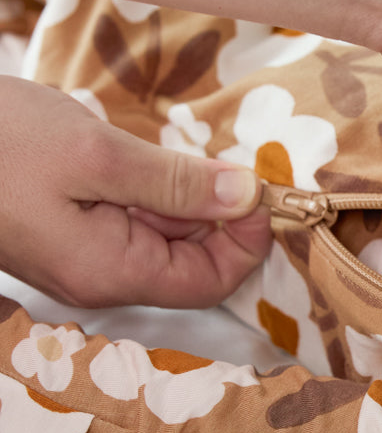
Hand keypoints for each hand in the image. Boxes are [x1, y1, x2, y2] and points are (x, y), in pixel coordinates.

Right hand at [0, 77, 271, 307]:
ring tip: (177, 152)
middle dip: (221, 213)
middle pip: (193, 260)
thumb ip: (177, 183)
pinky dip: (153, 190)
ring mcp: (82, 256)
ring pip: (164, 236)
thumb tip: (246, 195)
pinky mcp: (68, 230)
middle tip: (230, 158)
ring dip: (187, 197)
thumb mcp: (96, 154)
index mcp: (112, 272)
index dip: (248, 239)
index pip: (212, 280)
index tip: (262, 187)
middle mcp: (102, 276)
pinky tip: (144, 156)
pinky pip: (131, 219)